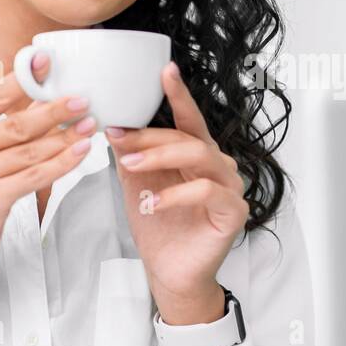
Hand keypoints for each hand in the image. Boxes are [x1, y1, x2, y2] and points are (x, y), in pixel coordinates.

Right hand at [0, 55, 94, 315]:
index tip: (47, 60)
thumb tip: (41, 99)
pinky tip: (81, 151)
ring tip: (90, 124)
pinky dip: (61, 163)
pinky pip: (34, 176)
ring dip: (64, 136)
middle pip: (15, 123)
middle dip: (53, 109)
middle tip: (83, 98)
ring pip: (29, 150)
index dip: (22, 78)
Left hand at [105, 61, 248, 319]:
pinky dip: (176, 193)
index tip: (165, 71)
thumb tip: (112, 124)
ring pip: (200, 156)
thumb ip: (131, 156)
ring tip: (129, 165)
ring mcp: (230, 187)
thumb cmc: (160, 229)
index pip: (189, 120)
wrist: (170, 273)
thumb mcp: (137, 185)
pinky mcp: (233, 211)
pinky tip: (153, 202)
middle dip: (150, 135)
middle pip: (188, 136)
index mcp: (198, 156)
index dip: (179, 95)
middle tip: (118, 135)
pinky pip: (207, 192)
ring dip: (160, 157)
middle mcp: (218, 166)